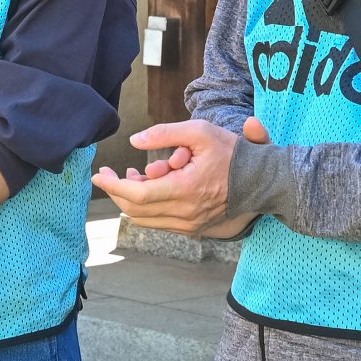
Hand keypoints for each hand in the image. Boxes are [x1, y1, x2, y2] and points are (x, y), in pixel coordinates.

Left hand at [94, 116, 261, 237]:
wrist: (261, 181)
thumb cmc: (231, 153)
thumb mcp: (199, 132)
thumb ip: (164, 134)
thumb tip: (134, 141)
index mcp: (185, 190)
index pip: (137, 194)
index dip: (113, 185)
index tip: (99, 174)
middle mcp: (185, 213)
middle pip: (136, 210)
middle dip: (116, 191)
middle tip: (108, 173)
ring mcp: (189, 225)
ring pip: (145, 219)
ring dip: (131, 200)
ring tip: (130, 175)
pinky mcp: (192, 229)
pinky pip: (159, 222)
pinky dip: (146, 207)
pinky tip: (148, 186)